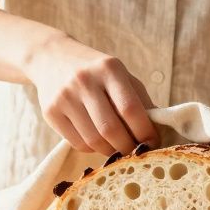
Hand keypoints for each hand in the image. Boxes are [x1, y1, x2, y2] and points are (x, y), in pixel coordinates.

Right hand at [23, 35, 157, 155]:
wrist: (52, 57)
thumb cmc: (96, 70)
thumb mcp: (120, 75)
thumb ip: (140, 99)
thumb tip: (159, 130)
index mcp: (109, 69)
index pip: (130, 109)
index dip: (145, 132)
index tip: (153, 143)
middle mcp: (85, 81)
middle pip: (111, 129)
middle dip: (128, 148)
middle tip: (136, 153)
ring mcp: (65, 97)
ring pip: (93, 140)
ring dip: (111, 151)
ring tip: (118, 148)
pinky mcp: (50, 112)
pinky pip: (77, 143)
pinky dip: (92, 149)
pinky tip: (98, 141)